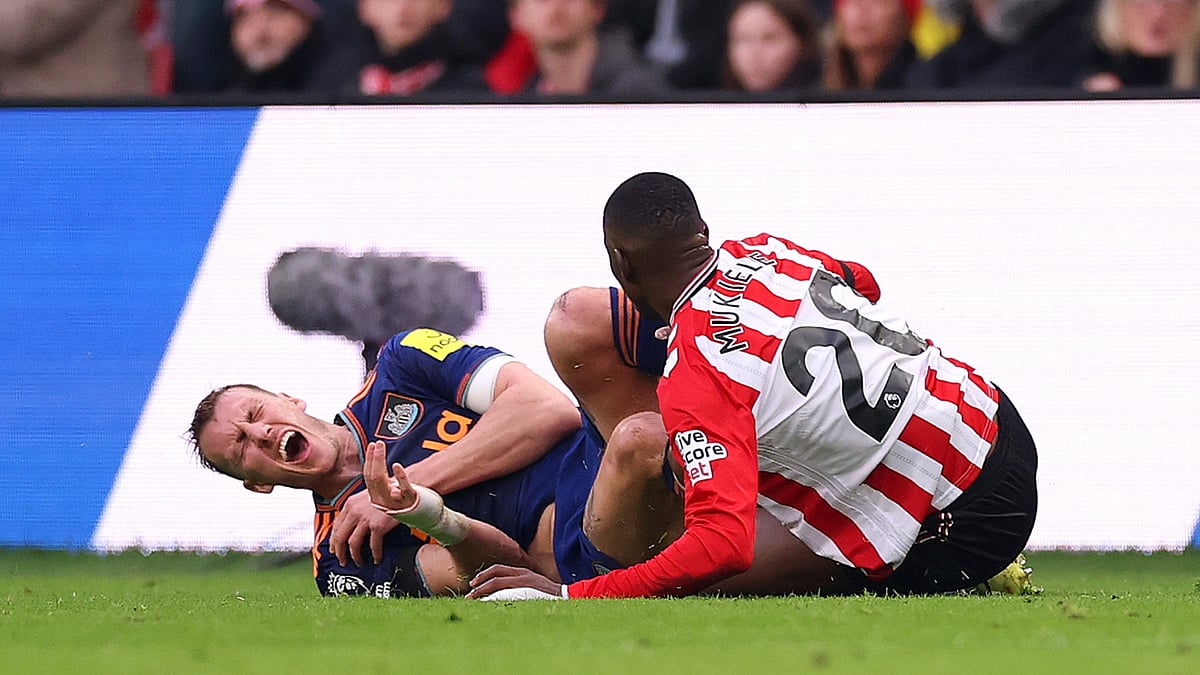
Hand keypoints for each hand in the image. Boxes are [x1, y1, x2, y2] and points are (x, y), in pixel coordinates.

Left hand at [329, 441, 401, 566]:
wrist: (402, 488)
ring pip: (353, 544)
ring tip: (359, 562)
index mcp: (350, 504)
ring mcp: (366, 519)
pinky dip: (375, 555)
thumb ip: (357, 510)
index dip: (334, 541)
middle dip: (340, 552)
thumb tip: (353, 526)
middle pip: (340, 537)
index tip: (335, 549)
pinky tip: (377, 559)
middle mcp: (354, 512)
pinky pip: (373, 545)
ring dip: (355, 556)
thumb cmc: (387, 493)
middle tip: (343, 561)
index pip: (336, 526)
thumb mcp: (366, 498)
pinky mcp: (378, 526)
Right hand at [363, 440, 418, 511]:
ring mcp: (395, 500)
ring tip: (380, 447)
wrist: (421, 517)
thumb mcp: (388, 496)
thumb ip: (380, 483)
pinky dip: (399, 476)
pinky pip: (403, 488)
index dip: (369, 459)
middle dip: (373, 458)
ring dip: (378, 461)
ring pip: (381, 480)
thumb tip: (374, 462)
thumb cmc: (404, 505)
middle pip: (373, 477)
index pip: (368, 476)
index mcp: (376, 497)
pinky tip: (396, 466)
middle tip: (376, 443)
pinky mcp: (409, 499)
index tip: (371, 445)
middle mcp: (382, 500)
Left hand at [467, 564, 566, 599]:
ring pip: (498, 581)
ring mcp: (525, 580)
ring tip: (473, 598)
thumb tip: (504, 596)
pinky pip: (506, 590)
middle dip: (481, 580)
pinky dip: (494, 595)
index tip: (474, 583)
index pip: (500, 569)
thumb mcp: (534, 588)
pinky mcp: (527, 588)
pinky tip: (486, 603)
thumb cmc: (550, 596)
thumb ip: (521, 588)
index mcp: (523, 572)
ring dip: (483, 589)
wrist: (567, 597)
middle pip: (496, 571)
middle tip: (470, 590)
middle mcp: (522, 573)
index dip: (485, 575)